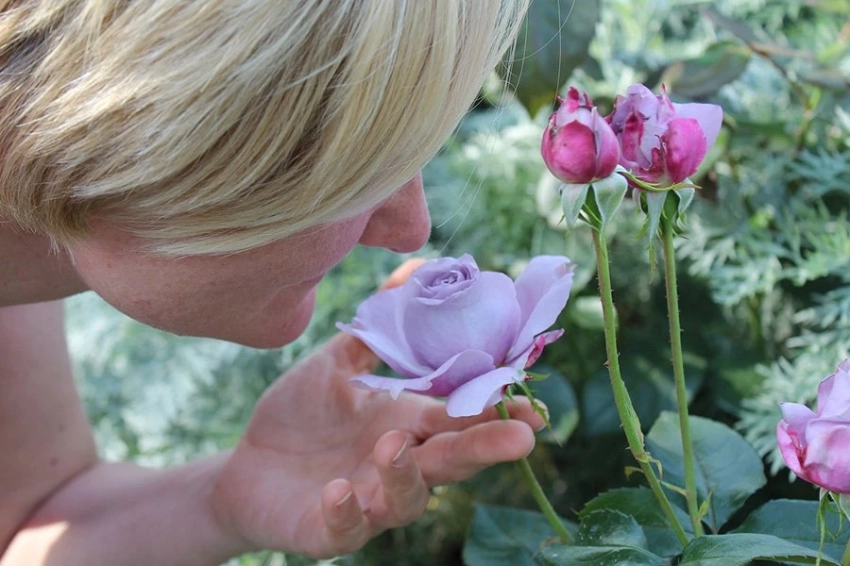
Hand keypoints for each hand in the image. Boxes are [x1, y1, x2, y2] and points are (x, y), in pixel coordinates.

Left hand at [211, 261, 544, 558]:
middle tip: (521, 438)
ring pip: (406, 499)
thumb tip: (414, 268)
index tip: (533, 406)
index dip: (497, 413)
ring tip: (393, 444)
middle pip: (451, 459)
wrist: (246, 465)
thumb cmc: (300, 415)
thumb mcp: (336, 363)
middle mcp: (398, 465)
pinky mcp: (330, 529)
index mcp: (407, 424)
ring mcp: (368, 501)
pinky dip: (346, 512)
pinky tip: (337, 491)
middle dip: (486, 448)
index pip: (460, 417)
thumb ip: (376, 327)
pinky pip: (346, 529)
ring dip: (405, 475)